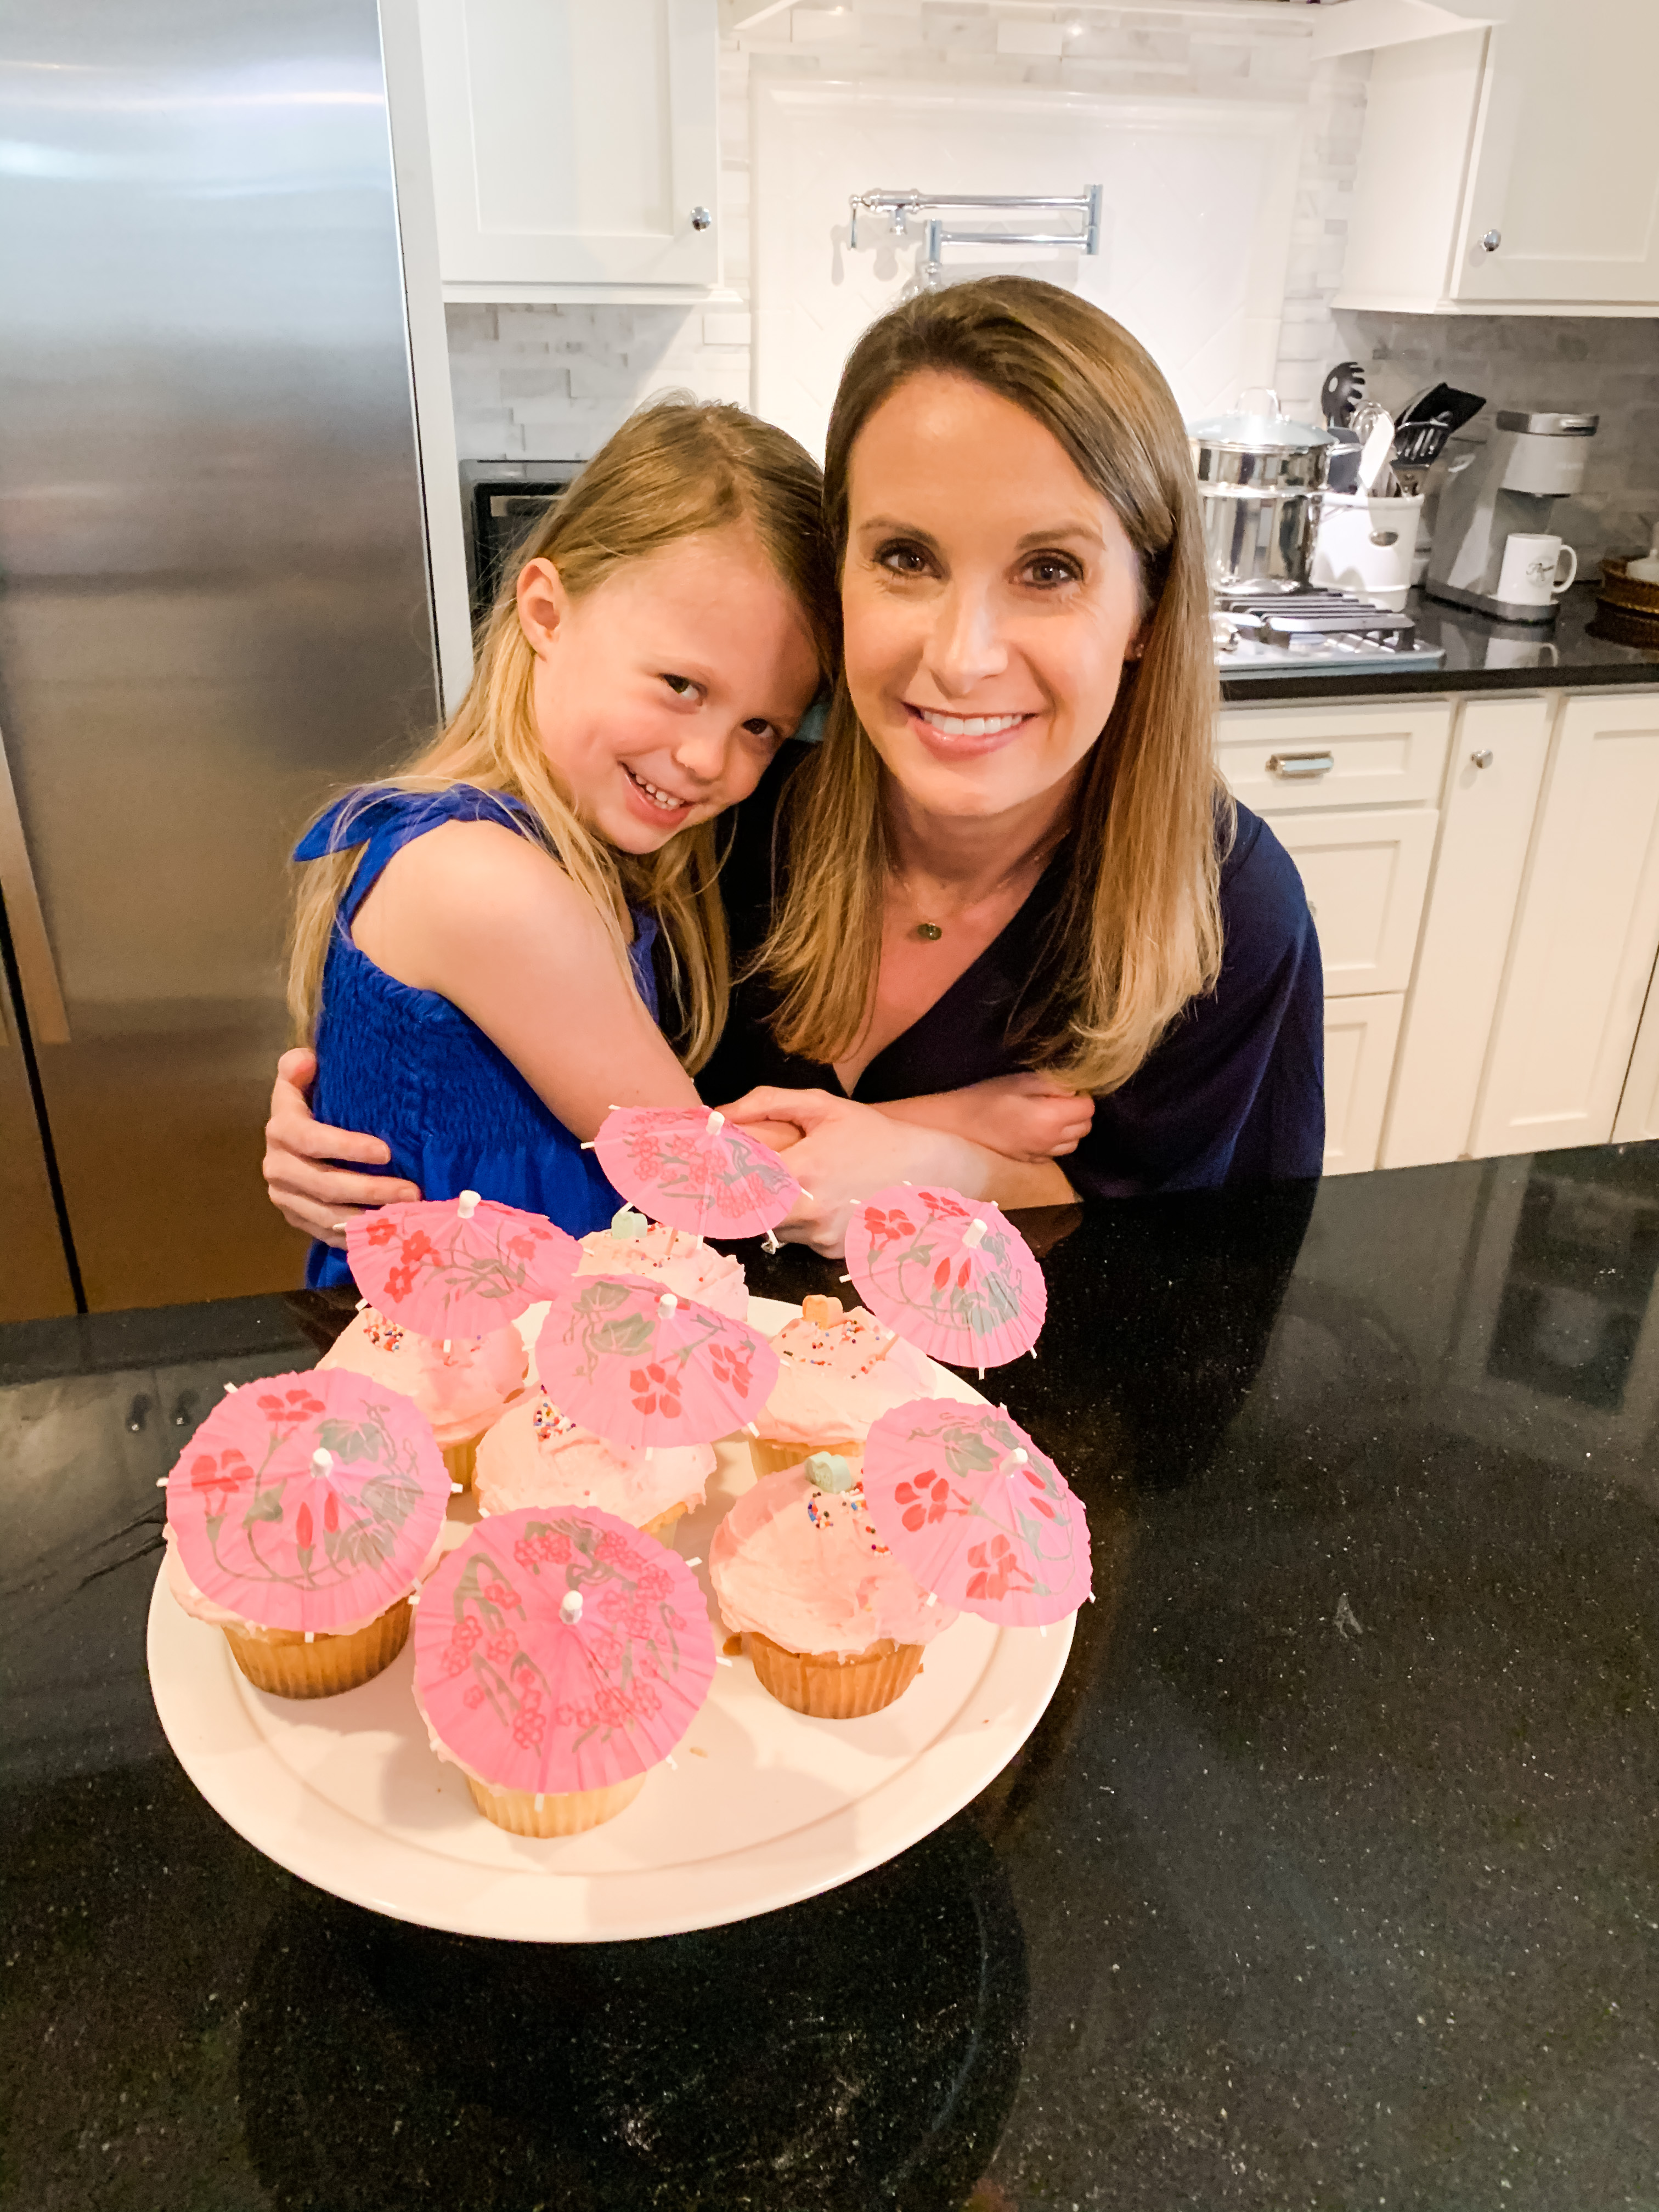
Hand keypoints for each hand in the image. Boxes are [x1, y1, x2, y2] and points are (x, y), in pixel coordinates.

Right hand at [262, 1047, 419, 1245]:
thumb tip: (307, 1060)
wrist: (292, 1137)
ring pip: (327, 1215)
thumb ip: (299, 1067)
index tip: (387, 1152)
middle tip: (412, 1192)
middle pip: (325, 1184)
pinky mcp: (294, 1217)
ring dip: (368, 1218)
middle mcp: (277, 1165)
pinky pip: (325, 1233)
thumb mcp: (302, 1080)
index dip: (347, 1147)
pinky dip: (355, 1236)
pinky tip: (386, 1233)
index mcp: (281, 1129)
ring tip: (407, 1215)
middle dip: (371, 1190)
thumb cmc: (312, 1103)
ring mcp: (284, 1196)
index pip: (311, 1139)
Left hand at [722, 1087, 975, 1256]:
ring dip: (773, 1210)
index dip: (717, 1177)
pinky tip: (826, 1202)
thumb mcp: (824, 1106)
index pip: (735, 1183)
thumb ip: (767, 1103)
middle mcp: (809, 1210)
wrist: (929, 1172)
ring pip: (773, 1228)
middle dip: (742, 1196)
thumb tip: (720, 1114)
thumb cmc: (874, 1135)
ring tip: (801, 1185)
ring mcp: (822, 1236)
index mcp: (801, 1170)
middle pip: (747, 1212)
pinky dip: (802, 1222)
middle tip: (746, 1178)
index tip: (707, 1169)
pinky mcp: (833, 1252)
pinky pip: (800, 1239)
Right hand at [956, 1072, 1094, 1161]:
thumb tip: (1075, 1088)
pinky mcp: (1031, 1161)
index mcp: (1051, 1118)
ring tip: (1049, 1115)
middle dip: (1078, 1112)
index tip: (1064, 1088)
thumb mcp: (1021, 1081)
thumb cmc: (987, 1097)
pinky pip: (1056, 1153)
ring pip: (1073, 1143)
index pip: (1088, 1108)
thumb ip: (1053, 1084)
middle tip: (1057, 1099)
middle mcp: (1051, 1141)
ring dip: (1069, 1129)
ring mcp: (1041, 1154)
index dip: (1081, 1095)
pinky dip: (1055, 1142)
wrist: (959, 1125)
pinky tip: (1038, 1130)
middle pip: (1085, 1127)